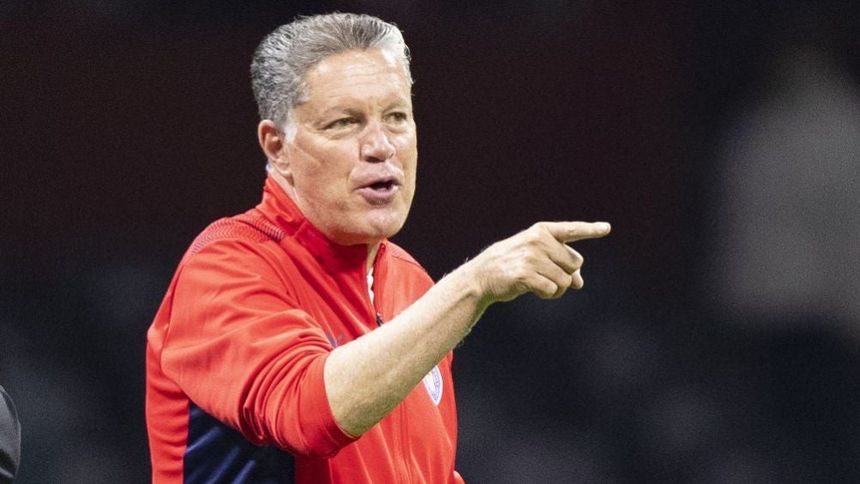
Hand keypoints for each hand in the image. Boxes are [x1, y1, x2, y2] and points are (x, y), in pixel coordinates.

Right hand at [465, 221, 610, 303]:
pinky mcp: (525, 275)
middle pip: (575, 263)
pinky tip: (534, 290)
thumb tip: (580, 283)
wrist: (482, 276)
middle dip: (567, 274)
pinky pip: (553, 290)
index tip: (607, 228)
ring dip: (558, 288)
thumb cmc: (512, 264)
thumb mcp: (535, 256)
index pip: (571, 230)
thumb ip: (560, 263)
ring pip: (566, 280)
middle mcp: (537, 240)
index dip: (590, 230)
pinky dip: (548, 295)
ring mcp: (531, 257)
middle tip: (548, 276)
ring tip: (540, 284)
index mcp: (541, 231)